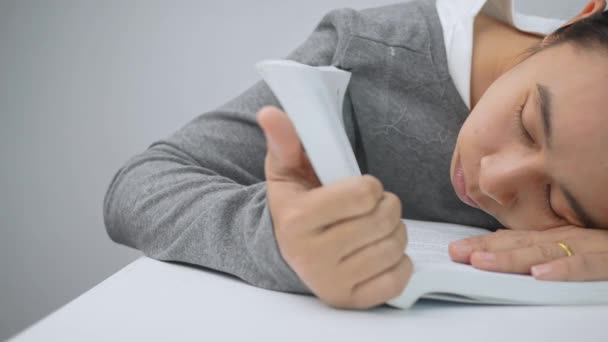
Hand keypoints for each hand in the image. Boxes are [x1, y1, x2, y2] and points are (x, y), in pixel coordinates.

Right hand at [257, 106, 411, 308]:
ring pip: (395, 246)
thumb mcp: (285, 170)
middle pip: (384, 220)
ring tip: (374, 227)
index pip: (363, 194)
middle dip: (385, 206)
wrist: (286, 249)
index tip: (360, 188)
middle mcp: (312, 257)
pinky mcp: (350, 300)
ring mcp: (331, 282)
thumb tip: (270, 113)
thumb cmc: (294, 204)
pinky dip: (398, 261)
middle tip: (370, 207)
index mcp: (297, 220)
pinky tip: (378, 251)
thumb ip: (283, 140)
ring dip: (393, 231)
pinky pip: (398, 278)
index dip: (369, 186)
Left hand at [448, 225, 607, 280]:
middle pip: (523, 243)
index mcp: (562, 235)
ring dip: (512, 258)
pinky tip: (540, 275)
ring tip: (481, 262)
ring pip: (547, 251)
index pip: (516, 239)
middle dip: (488, 249)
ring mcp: (594, 246)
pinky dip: (564, 269)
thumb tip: (505, 246)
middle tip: (457, 253)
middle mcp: (573, 237)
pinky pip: (589, 266)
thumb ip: (546, 246)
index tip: (455, 250)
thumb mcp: (579, 245)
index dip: (484, 243)